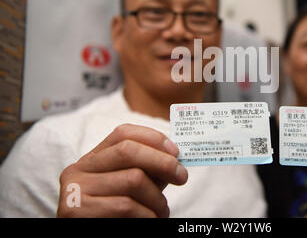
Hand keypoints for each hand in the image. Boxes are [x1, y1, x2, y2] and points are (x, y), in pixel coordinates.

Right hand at [57, 124, 187, 216]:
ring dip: (157, 198)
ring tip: (162, 212)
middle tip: (182, 177)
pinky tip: (151, 220)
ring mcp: (75, 190)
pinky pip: (126, 206)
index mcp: (91, 159)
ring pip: (133, 179)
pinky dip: (148, 215)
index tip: (176, 152)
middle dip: (162, 162)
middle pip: (128, 151)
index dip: (153, 138)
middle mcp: (78, 170)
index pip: (123, 133)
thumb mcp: (129, 188)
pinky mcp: (78, 211)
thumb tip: (175, 158)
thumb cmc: (115, 216)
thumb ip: (147, 170)